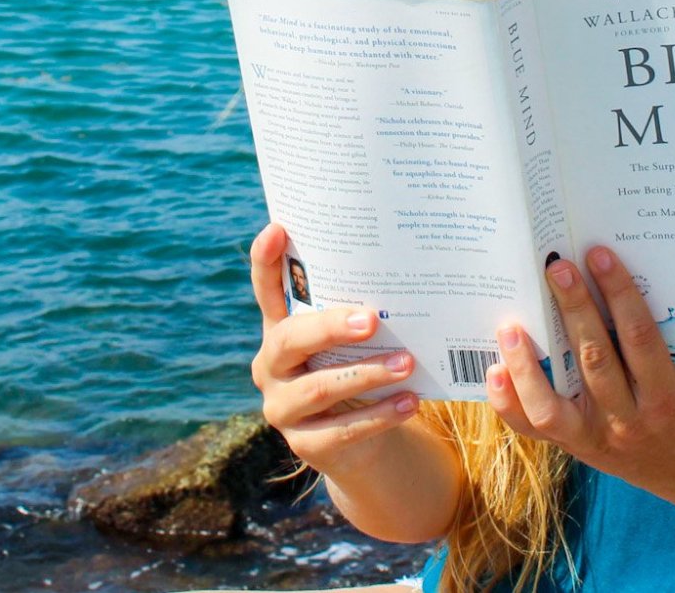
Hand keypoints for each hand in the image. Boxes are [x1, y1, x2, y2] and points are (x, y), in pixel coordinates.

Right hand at [248, 222, 420, 473]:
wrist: (358, 441)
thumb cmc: (357, 369)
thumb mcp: (351, 341)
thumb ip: (358, 312)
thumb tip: (405, 270)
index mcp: (279, 330)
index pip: (266, 291)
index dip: (264, 261)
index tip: (277, 229)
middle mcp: (270, 367)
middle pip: (289, 340)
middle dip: (329, 328)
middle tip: (372, 319)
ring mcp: (283, 408)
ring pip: (319, 388)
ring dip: (366, 374)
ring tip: (407, 363)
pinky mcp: (305, 445)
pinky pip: (343, 429)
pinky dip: (380, 414)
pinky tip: (410, 401)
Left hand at [486, 245, 674, 504]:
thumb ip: (653, 338)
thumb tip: (609, 280)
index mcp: (665, 395)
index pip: (640, 337)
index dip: (620, 293)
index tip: (599, 255)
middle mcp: (628, 420)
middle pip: (594, 360)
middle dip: (574, 309)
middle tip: (556, 267)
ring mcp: (595, 438)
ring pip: (552, 405)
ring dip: (527, 362)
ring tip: (510, 325)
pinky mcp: (572, 447)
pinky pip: (533, 427)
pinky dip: (509, 399)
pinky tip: (496, 368)